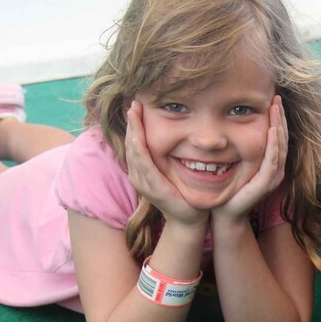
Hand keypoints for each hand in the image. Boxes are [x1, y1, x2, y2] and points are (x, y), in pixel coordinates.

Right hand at [125, 101, 206, 225]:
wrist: (189, 218)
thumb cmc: (183, 194)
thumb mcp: (172, 170)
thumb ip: (167, 156)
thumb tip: (174, 135)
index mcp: (141, 170)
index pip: (134, 142)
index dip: (134, 124)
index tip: (136, 105)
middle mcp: (137, 175)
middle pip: (131, 143)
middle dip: (132, 122)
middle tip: (133, 102)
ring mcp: (143, 182)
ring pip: (134, 151)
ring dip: (133, 131)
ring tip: (133, 112)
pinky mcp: (152, 187)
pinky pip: (143, 165)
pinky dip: (139, 149)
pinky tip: (138, 137)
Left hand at [213, 95, 287, 221]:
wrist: (225, 213)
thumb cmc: (229, 187)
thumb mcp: (237, 161)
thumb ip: (241, 146)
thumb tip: (233, 122)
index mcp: (272, 163)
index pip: (278, 136)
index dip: (278, 118)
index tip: (274, 99)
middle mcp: (276, 169)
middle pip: (282, 138)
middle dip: (280, 117)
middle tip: (277, 98)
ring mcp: (273, 177)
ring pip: (280, 146)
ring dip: (279, 126)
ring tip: (276, 108)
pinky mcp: (265, 183)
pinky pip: (272, 160)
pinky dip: (273, 145)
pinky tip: (272, 130)